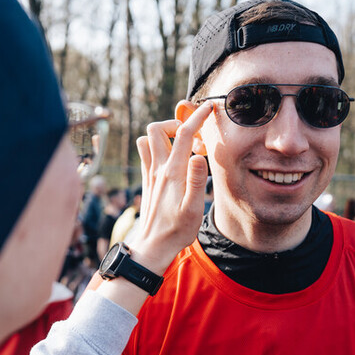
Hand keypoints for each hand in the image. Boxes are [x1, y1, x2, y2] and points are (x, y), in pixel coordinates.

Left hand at [127, 101, 210, 273]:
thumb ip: (197, 181)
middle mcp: (158, 169)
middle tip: (193, 135)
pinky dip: (157, 147)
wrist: (153, 246)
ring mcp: (149, 174)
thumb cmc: (176, 231)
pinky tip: (172, 160)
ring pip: (148, 139)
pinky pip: (146, 153)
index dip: (197, 117)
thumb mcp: (194, 209)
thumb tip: (199, 155)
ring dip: (164, 134)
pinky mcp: (147, 181)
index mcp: (173, 173)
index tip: (209, 108)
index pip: (184, 134)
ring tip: (182, 145)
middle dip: (176, 123)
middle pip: (157, 128)